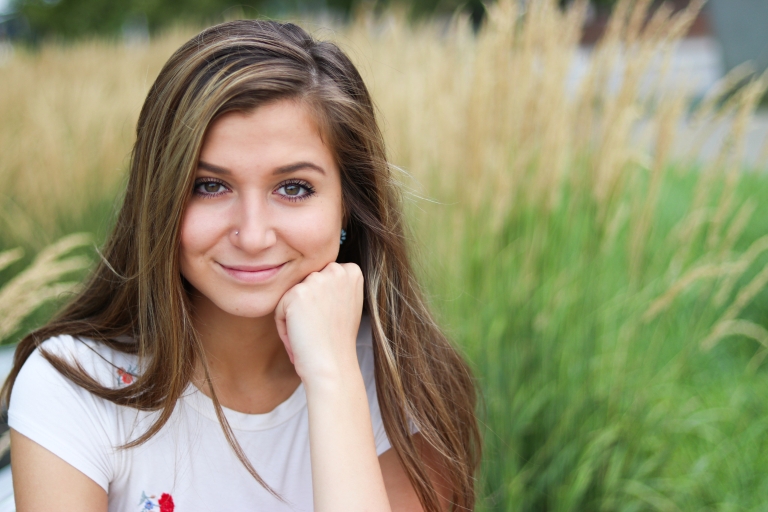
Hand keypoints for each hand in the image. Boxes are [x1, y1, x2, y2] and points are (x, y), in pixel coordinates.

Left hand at [274, 262, 363, 383]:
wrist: (332, 365)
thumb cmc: (337, 341)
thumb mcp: (346, 303)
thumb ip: (334, 284)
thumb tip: (313, 277)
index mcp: (351, 271)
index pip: (321, 278)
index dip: (322, 303)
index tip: (331, 321)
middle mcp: (336, 270)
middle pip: (305, 284)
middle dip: (306, 308)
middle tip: (319, 330)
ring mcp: (317, 280)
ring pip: (291, 296)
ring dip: (294, 317)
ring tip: (310, 335)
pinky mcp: (298, 293)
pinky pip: (280, 308)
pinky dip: (284, 327)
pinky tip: (301, 338)